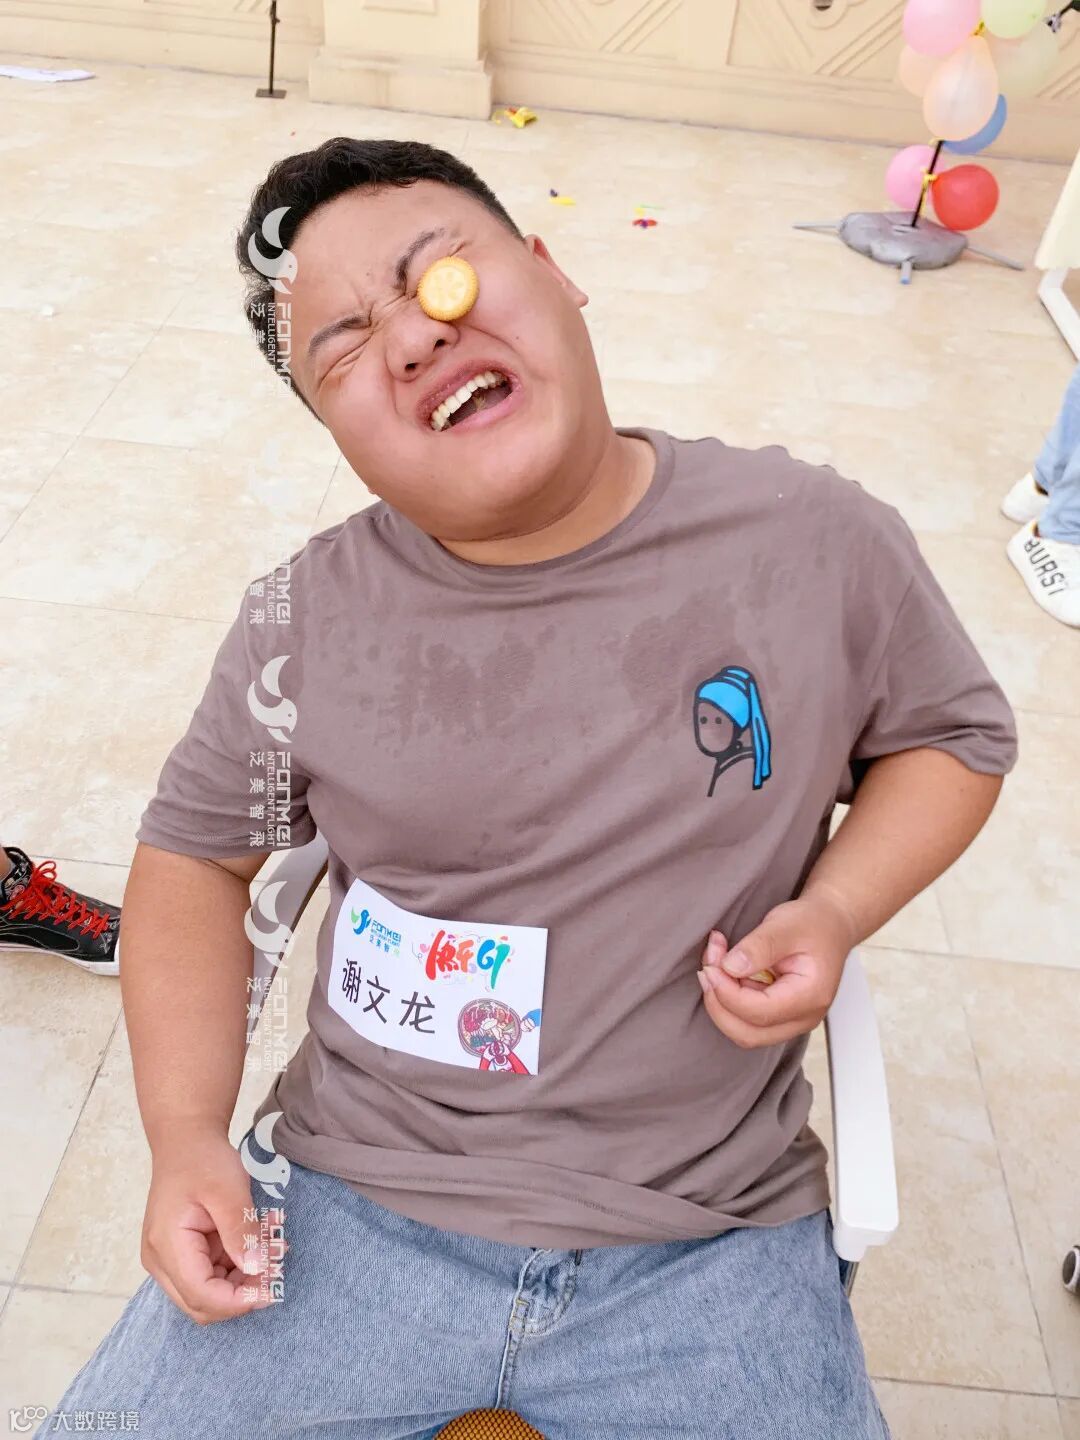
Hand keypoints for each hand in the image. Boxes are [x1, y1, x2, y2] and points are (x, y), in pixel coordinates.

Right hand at [141, 1120, 282, 1324]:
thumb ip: (241, 1232)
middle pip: (202, 1304)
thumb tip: (256, 1271)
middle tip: (277, 1270)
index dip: (237, 1300)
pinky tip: (262, 1243)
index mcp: (166, 1246)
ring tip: (274, 1248)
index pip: (201, 1294)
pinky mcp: (182, 1255)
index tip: (272, 1288)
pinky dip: (239, 1266)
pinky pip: (212, 1274)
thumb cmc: (202, 1160)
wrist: (185, 1141)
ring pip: (209, 1293)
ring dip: (244, 1280)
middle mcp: (161, 1261)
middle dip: (242, 1294)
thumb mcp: (228, 1190)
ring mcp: (169, 1260)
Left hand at [697, 889, 856, 1048]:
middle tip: (709, 965)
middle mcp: (804, 1018)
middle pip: (749, 1033)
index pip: (759, 1012)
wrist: (830, 925)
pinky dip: (728, 1000)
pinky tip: (724, 971)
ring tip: (714, 963)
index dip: (727, 993)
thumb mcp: (786, 925)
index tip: (711, 965)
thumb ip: (759, 947)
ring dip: (720, 1001)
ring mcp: (792, 1021)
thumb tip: (729, 967)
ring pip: (744, 1031)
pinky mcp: (780, 1016)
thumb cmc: (813, 923)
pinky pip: (746, 1020)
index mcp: (810, 996)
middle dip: (719, 1002)